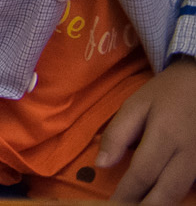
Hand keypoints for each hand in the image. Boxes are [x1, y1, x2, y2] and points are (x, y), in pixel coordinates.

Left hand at [101, 56, 195, 204]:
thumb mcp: (136, 104)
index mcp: (165, 137)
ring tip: (138, 205)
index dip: (126, 195)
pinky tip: (159, 199)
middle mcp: (188, 155)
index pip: (142, 175)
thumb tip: (101, 165)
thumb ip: (118, 134)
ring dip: (158, 204)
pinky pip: (192, 189)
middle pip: (165, 194)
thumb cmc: (166, 93)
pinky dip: (175, 198)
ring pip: (179, 195)